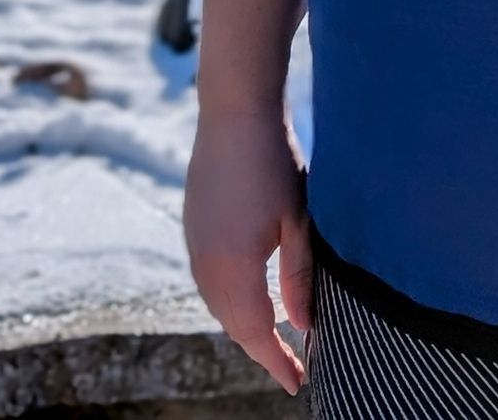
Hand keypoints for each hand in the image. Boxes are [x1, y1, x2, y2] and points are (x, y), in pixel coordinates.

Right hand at [183, 105, 315, 393]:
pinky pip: (210, 284)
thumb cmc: (274, 162)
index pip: (256, 333)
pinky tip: (252, 299)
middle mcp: (206, 267)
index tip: (298, 384)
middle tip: (293, 367)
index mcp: (233, 269)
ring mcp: (194, 248)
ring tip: (276, 339)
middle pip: (235, 326)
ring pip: (219, 307)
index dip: (278, 362)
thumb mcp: (297, 222)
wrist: (233, 113)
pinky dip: (231, 302)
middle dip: (263, 350)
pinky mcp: (193, 231)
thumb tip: (304, 327)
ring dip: (246, 326)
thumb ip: (299, 278)